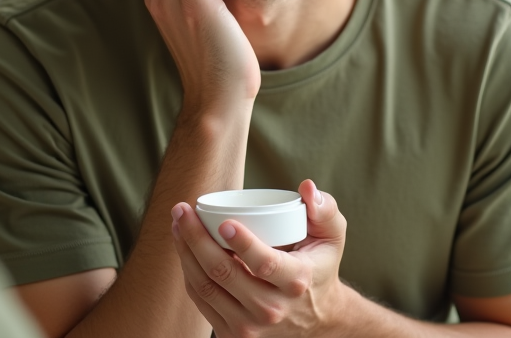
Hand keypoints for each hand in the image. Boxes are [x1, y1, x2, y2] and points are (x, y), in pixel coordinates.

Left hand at [171, 179, 349, 337]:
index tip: (223, 222)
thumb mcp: (332, 236)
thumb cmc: (319, 267)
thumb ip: (325, 207)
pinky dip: (188, 273)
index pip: (264, 262)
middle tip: (183, 210)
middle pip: (224, 273)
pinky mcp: (233, 335)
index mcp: (296, 281)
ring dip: (185, 253)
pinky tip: (184, 249)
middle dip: (195, 237)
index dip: (242, 242)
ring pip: (206, 288)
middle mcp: (272, 309)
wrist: (317, 320)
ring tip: (177, 224)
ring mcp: (250, 327)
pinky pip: (201, 301)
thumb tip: (306, 188)